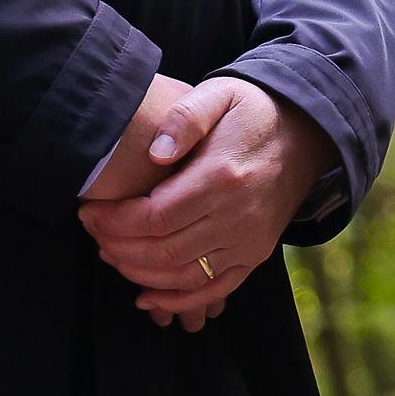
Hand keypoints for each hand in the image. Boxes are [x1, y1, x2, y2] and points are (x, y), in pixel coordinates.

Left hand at [78, 76, 336, 332]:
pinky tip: (146, 297)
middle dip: (118, 248)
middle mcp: (238, 215)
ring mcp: (249, 240)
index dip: (114, 222)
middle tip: (94, 234)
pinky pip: (214, 290)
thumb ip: (185, 118)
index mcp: (222, 176)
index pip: (155, 216)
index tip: (89, 212)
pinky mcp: (255, 255)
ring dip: (138, 274)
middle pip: (164, 251)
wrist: (305, 134)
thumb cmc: (251, 112)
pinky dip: (177, 301)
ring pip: (183, 276)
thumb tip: (156, 153)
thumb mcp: (219, 94)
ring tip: (112, 255)